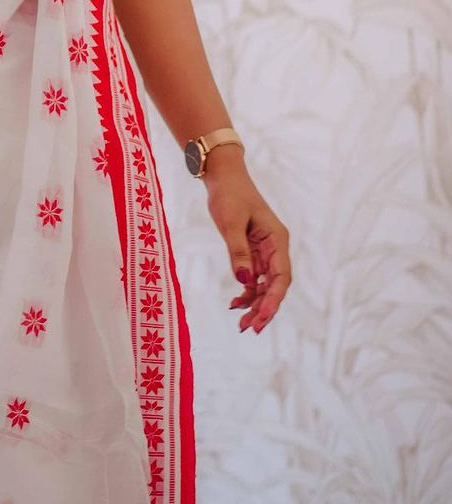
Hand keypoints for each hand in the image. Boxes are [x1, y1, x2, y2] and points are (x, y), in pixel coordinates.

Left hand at [201, 151, 291, 334]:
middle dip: (264, 308)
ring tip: (241, 322)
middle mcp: (275, 247)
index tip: (261, 318)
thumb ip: (238, 251)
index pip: (281, 277)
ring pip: (265, 284)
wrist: (222, 175)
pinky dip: (246, 290)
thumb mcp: (231, 222)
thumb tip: (245, 281)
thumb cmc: (228, 193)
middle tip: (249, 328)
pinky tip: (235, 302)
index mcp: (278, 239)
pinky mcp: (252, 250)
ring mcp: (264, 250)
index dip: (273, 300)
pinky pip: (253, 276)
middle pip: (275, 285)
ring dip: (255, 303)